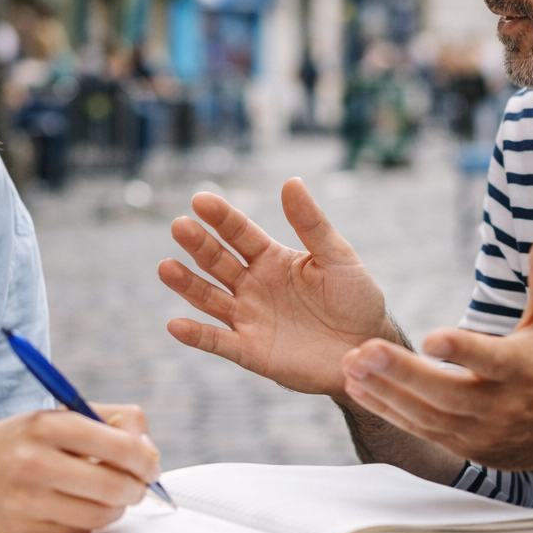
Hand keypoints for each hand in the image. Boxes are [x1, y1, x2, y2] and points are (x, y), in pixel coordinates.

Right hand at [0, 403, 162, 532]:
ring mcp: (27, 500)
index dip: (146, 459)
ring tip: (107, 496)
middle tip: (135, 485)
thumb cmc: (12, 443)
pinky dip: (88, 522)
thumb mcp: (52, 417)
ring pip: (102, 515)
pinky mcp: (21, 531)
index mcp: (47, 425)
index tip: (149, 464)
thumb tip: (148, 449)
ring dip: (116, 508)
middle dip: (137, 488)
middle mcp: (36, 461)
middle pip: (117, 485)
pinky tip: (77, 507)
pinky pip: (77, 532)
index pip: (121, 446)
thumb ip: (106, 421)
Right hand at [158, 179, 392, 397]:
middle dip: (199, 245)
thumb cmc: (356, 300)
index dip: (221, 217)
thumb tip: (291, 181)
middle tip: (180, 226)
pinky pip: (218, 342)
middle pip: (218, 261)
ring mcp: (249, 318)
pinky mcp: (250, 351)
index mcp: (272, 259)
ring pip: (210, 299)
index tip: (201, 200)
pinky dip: (196, 336)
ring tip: (166, 267)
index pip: (240, 233)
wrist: (367, 349)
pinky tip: (175, 325)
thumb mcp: (338, 257)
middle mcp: (254, 285)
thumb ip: (312, 224)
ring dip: (187, 284)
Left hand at [340, 220, 532, 470]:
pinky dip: (388, 411)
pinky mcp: (464, 448)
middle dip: (404, 373)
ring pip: (427, 415)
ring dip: (386, 392)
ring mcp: (480, 432)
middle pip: (447, 393)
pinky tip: (358, 388)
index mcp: (522, 369)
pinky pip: (420, 431)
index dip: (461, 350)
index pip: (489, 360)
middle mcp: (501, 406)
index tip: (430, 338)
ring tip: (351, 365)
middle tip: (364, 350)